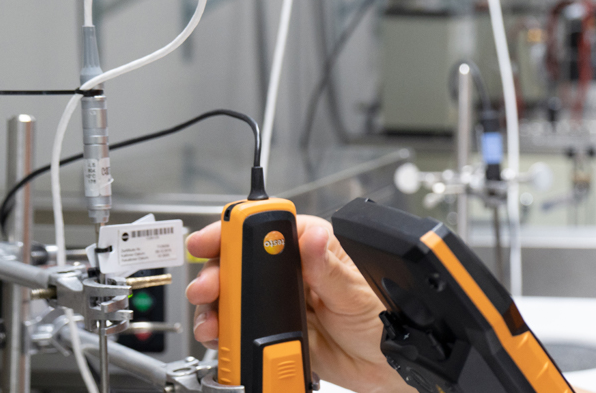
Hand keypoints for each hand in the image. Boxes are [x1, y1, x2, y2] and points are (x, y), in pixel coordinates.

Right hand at [185, 215, 410, 392]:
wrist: (388, 367)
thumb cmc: (386, 319)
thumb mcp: (358, 293)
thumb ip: (329, 269)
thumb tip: (311, 237)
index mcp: (317, 249)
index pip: (271, 228)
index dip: (237, 229)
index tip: (212, 239)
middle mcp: (297, 273)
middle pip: (243, 262)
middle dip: (217, 271)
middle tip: (207, 287)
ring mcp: (284, 302)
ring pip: (236, 295)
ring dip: (217, 305)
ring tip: (213, 318)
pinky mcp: (276, 331)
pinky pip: (241, 328)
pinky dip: (225, 333)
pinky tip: (222, 336)